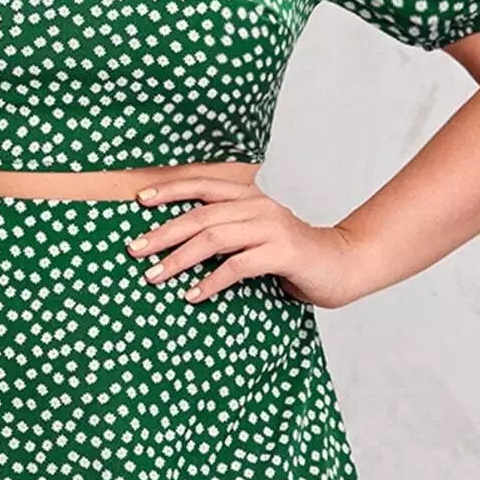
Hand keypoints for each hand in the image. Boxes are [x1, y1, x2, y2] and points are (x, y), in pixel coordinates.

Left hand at [126, 166, 370, 310]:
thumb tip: (177, 249)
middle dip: (163, 232)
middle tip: (134, 249)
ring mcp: (271, 227)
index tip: (139, 200)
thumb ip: (227, 235)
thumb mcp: (257, 237)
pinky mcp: (282, 252)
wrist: (344, 265)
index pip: (203, 185)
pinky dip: (211, 281)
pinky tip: (192, 294)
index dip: (170, 190)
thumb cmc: (294, 256)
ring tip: (154, 275)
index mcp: (249, 197)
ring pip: (214, 237)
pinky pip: (237, 265)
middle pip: (200, 214)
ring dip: (179, 258)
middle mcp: (258, 206)